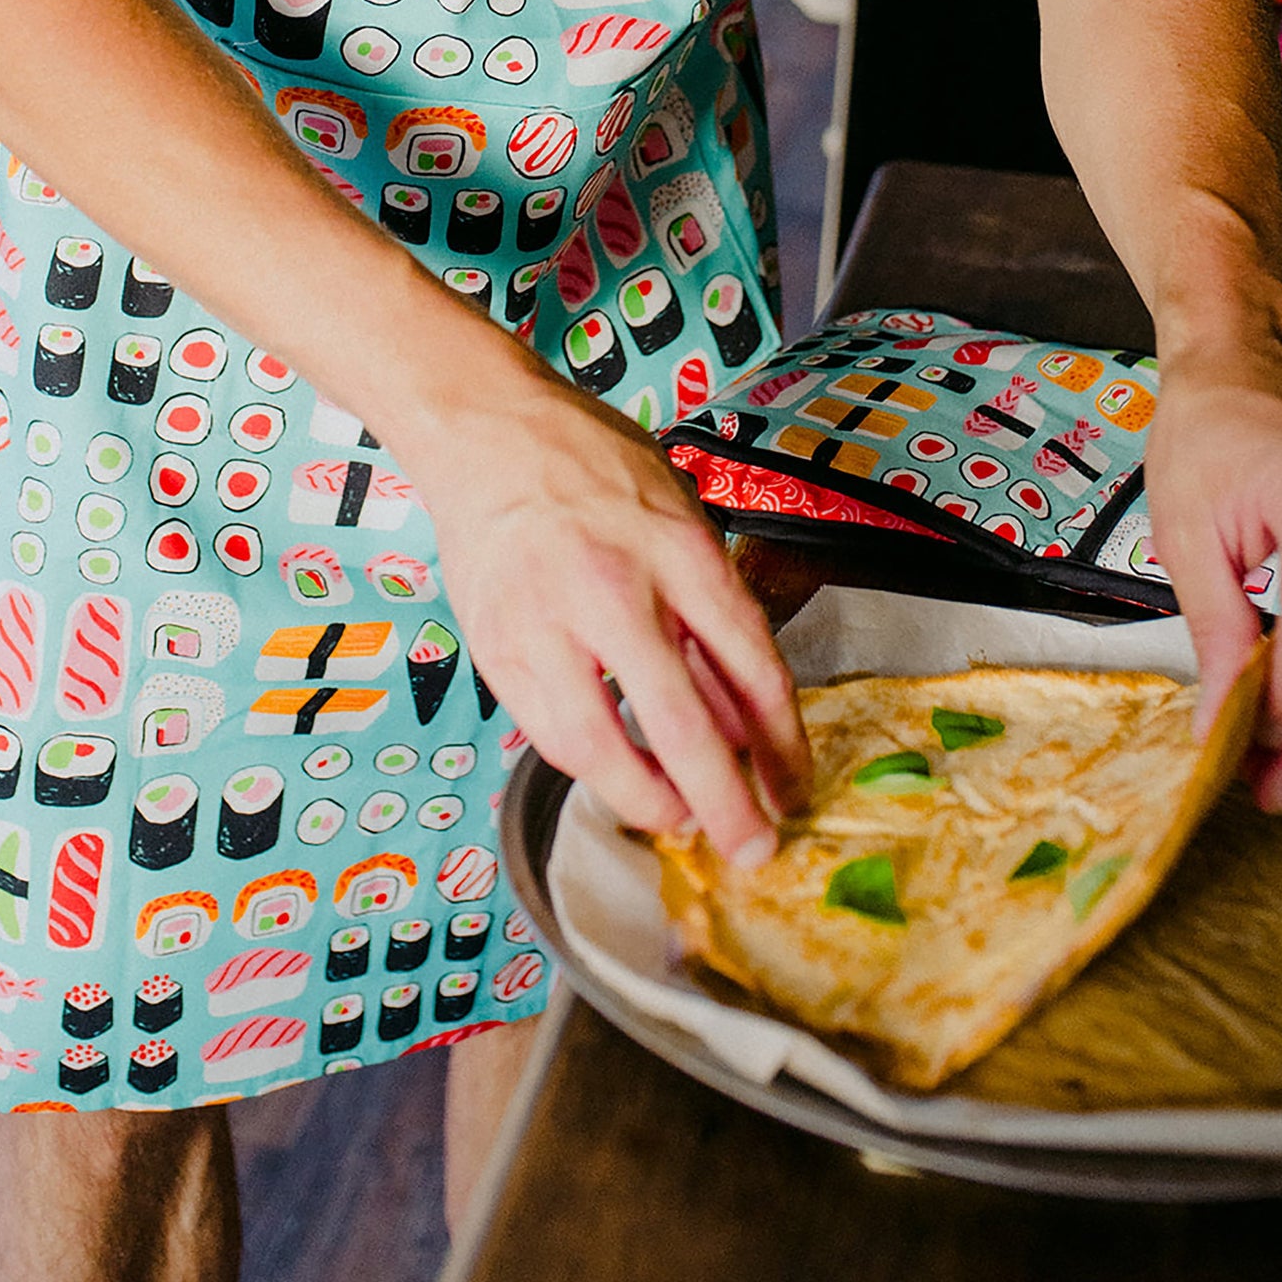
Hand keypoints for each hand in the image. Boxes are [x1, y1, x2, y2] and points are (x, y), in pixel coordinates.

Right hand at [410, 356, 810, 864]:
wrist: (488, 432)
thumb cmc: (593, 465)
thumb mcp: (681, 516)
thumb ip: (712, 612)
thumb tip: (744, 719)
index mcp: (680, 552)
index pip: (751, 668)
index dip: (781, 744)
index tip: (794, 788)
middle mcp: (616, 593)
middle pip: (683, 727)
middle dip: (726, 803)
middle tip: (752, 849)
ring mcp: (548, 626)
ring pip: (602, 751)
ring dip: (650, 801)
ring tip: (681, 818)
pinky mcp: (498, 650)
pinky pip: (551, 735)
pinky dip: (591, 766)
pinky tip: (618, 772)